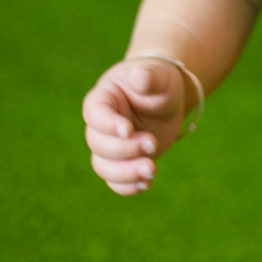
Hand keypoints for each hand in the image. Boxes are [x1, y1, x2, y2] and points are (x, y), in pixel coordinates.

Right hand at [82, 59, 185, 194]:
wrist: (167, 98)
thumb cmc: (159, 80)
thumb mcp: (158, 75)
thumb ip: (148, 77)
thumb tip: (139, 77)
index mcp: (103, 98)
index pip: (95, 114)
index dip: (107, 125)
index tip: (128, 130)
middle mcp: (101, 125)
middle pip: (98, 144)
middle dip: (125, 149)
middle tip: (152, 144)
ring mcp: (111, 145)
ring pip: (103, 166)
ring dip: (125, 173)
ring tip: (151, 170)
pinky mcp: (123, 161)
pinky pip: (114, 180)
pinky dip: (127, 186)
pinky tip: (146, 184)